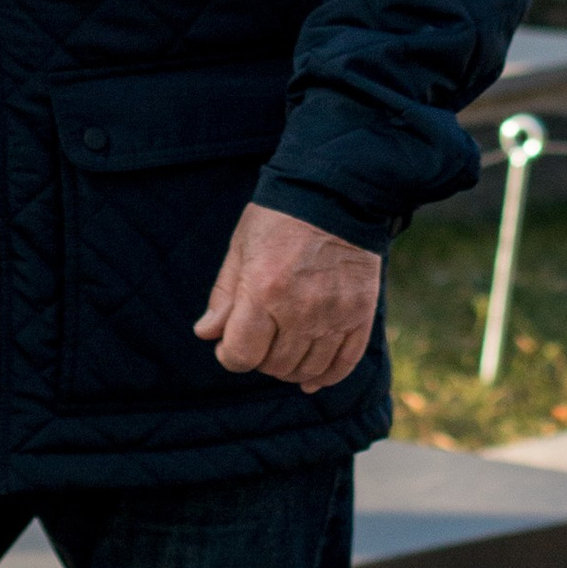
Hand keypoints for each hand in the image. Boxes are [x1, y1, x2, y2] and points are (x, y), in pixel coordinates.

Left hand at [194, 203, 380, 391]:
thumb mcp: (242, 246)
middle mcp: (300, 308)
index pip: (241, 354)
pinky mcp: (360, 314)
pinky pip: (342, 365)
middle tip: (260, 337)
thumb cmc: (280, 217)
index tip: (229, 343)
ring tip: (283, 348)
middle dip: (260, 357)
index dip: (229, 354)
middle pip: (273, 365)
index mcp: (263, 289)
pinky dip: (325, 376)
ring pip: (306, 370)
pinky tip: (311, 376)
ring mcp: (334, 314)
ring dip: (290, 368)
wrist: (337, 191)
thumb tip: (206, 334)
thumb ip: (224, 294)